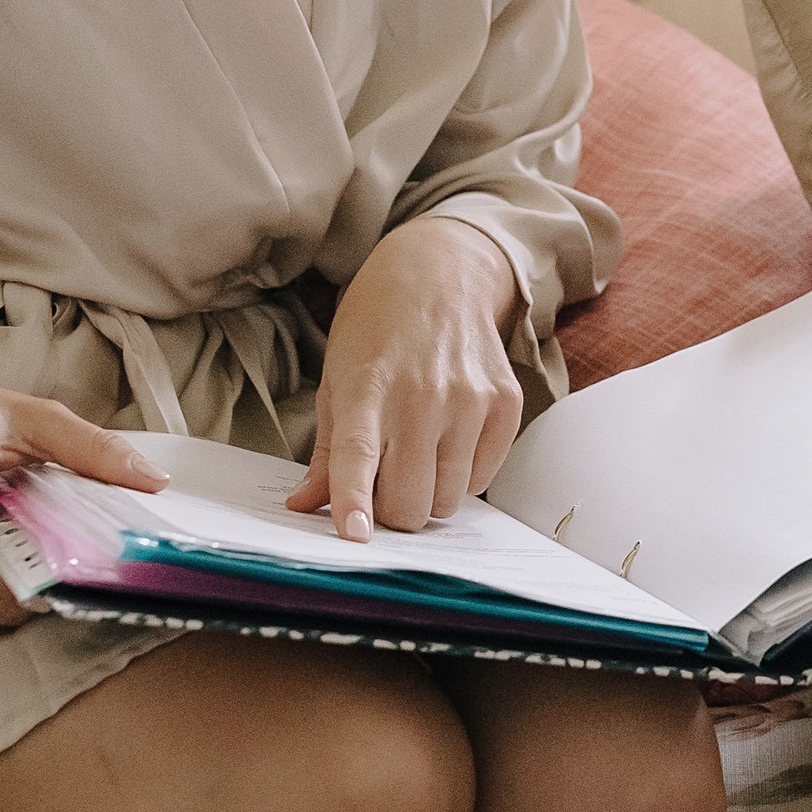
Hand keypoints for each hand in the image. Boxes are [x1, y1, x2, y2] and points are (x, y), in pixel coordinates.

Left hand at [286, 217, 524, 541]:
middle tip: (384, 485)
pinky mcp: (505, 402)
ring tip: (417, 457)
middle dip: (391, 510)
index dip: (355, 500)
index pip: (358, 456)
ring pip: (446, 499)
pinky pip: (481, 478)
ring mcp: (469, 398)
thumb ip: (326, 450)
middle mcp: (421, 394)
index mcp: (367, 387)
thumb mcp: (336, 379)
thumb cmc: (377, 330)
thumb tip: (306, 505)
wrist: (439, 276)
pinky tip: (447, 443)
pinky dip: (460, 478)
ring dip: (427, 495)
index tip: (355, 535)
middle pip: (408, 498)